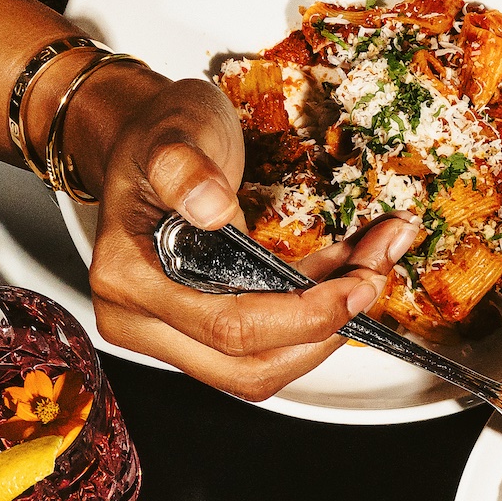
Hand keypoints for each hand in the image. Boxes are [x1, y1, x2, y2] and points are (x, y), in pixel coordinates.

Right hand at [73, 64, 426, 400]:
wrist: (143, 140)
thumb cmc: (156, 134)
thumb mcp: (170, 131)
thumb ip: (182, 166)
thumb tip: (210, 208)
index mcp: (125, 277)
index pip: (228, 325)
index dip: (304, 313)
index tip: (360, 279)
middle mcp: (137, 321)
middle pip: (248, 364)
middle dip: (327, 325)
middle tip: (376, 271)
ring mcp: (165, 336)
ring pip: (261, 369)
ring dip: (326, 330)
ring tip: (367, 271)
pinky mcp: (196, 337)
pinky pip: (262, 351)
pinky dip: (310, 324)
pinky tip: (342, 278)